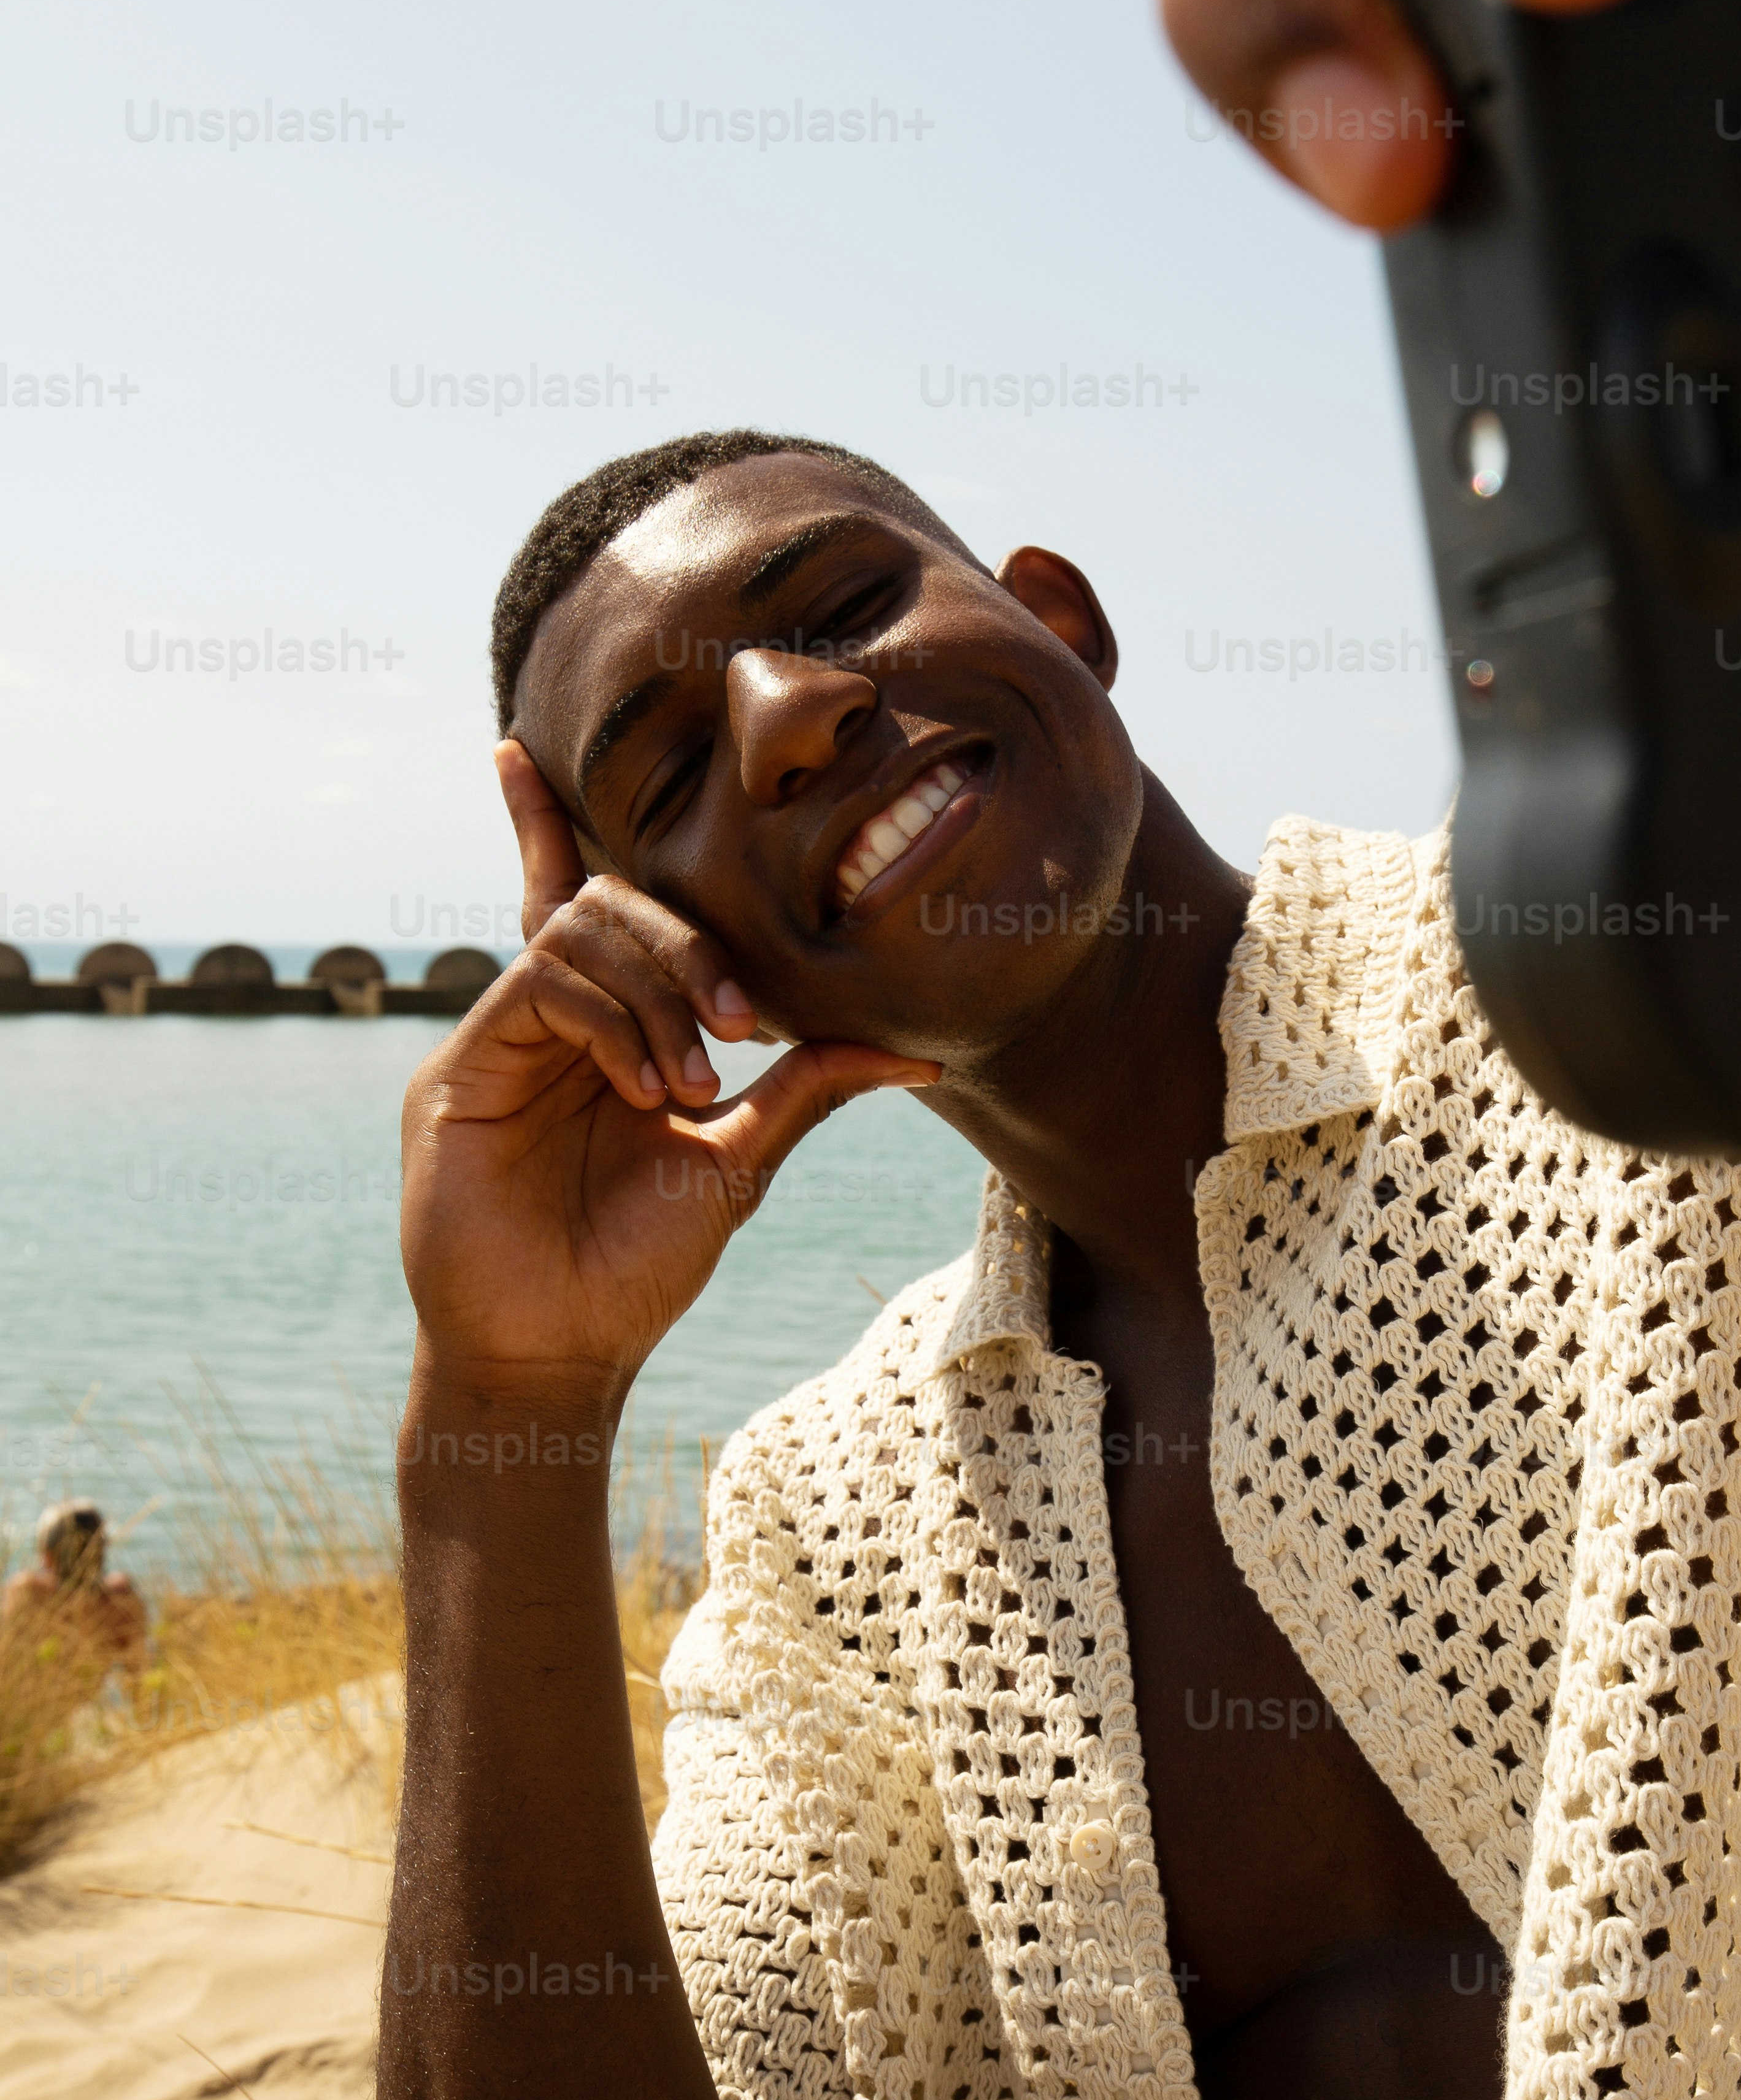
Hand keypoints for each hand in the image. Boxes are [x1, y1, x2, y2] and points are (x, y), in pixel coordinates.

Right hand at [398, 741, 934, 1400]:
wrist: (563, 1351)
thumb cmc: (637, 1264)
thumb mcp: (739, 1159)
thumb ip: (805, 1088)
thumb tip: (918, 1052)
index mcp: (598, 1028)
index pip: (578, 903)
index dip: (545, 823)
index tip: (515, 748)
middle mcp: (542, 1019)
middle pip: (602, 903)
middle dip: (685, 939)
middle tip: (745, 1022)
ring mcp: (497, 1041)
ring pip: (578, 931)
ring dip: (659, 990)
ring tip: (698, 1081)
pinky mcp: (462, 1072)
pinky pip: (540, 983)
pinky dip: (612, 1018)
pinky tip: (647, 1086)